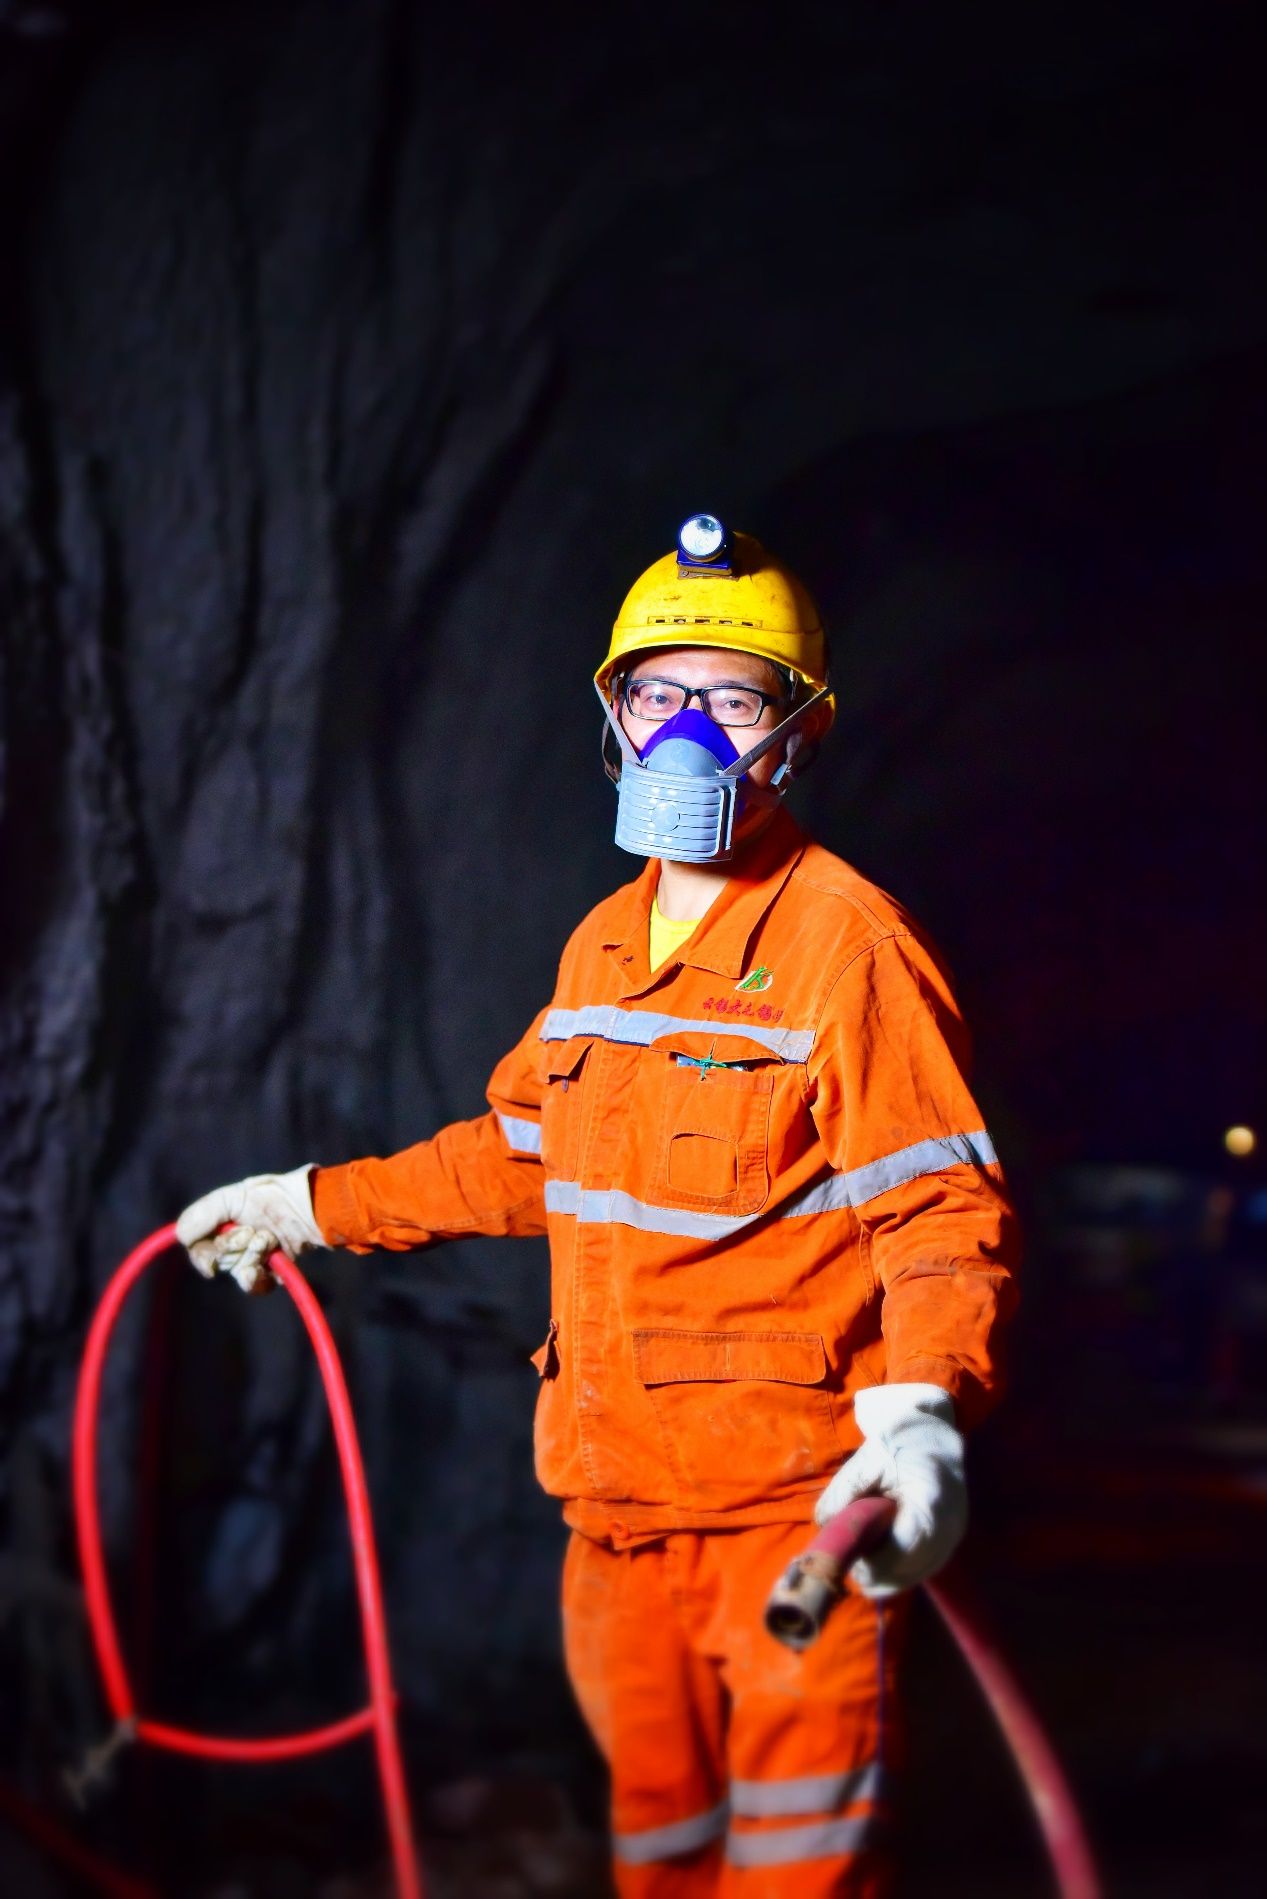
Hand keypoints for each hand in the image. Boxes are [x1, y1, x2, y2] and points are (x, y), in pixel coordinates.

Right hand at [175, 1166, 322, 1292]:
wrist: (308, 1207)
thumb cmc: (271, 1196)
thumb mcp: (231, 1197)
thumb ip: (202, 1214)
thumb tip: (179, 1236)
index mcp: (219, 1228)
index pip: (197, 1250)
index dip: (201, 1255)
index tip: (212, 1257)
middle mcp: (232, 1246)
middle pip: (217, 1261)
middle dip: (234, 1245)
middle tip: (252, 1230)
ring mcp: (251, 1260)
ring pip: (237, 1271)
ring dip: (252, 1254)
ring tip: (269, 1238)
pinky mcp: (269, 1274)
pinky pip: (253, 1286)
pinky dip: (257, 1276)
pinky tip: (267, 1261)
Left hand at [814, 1383, 965, 1598]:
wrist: (935, 1434)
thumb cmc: (901, 1440)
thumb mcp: (868, 1458)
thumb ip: (844, 1491)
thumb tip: (823, 1525)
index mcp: (929, 1504)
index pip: (898, 1554)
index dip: (868, 1561)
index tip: (845, 1551)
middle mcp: (948, 1530)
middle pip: (902, 1575)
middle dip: (871, 1569)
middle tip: (851, 1547)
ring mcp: (951, 1541)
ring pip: (908, 1579)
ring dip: (881, 1572)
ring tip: (864, 1543)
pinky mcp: (948, 1547)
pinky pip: (916, 1572)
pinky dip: (894, 1569)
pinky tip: (880, 1547)